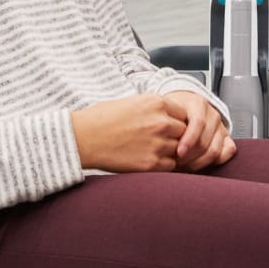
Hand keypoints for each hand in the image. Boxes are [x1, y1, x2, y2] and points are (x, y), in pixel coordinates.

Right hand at [71, 93, 187, 171]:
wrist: (83, 137)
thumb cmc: (103, 118)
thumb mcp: (133, 102)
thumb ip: (155, 109)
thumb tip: (170, 117)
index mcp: (157, 102)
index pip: (184, 113)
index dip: (177, 121)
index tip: (169, 126)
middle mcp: (161, 122)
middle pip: (185, 131)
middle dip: (177, 136)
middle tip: (163, 140)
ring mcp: (157, 143)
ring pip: (179, 149)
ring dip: (171, 151)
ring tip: (154, 150)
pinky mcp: (150, 163)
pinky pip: (170, 166)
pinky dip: (163, 165)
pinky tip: (149, 160)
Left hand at [164, 90, 236, 171]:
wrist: (185, 105)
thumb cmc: (173, 112)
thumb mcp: (167, 110)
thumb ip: (165, 122)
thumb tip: (158, 144)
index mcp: (197, 104)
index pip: (198, 123)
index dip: (188, 140)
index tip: (177, 153)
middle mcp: (212, 114)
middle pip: (204, 141)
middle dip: (189, 157)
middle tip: (175, 164)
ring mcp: (220, 126)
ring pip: (215, 150)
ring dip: (198, 163)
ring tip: (183, 166)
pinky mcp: (227, 136)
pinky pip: (228, 151)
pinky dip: (216, 161)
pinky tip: (201, 165)